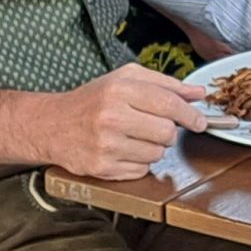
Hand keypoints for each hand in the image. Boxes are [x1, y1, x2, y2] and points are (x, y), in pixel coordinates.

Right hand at [43, 64, 204, 181]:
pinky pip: (142, 170)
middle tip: (152, 126)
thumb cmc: (91, 100)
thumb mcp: (124, 80)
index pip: (169, 104)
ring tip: (132, 137)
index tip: (199, 121)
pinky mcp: (103, 168)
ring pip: (157, 154)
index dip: (190, 114)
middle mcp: (111, 117)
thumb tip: (199, 93)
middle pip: (167, 132)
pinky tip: (122, 150)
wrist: (51, 125)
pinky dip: (138, 162)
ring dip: (152, 148)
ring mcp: (106, 146)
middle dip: (167, 131)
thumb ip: (165, 84)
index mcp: (119, 90)